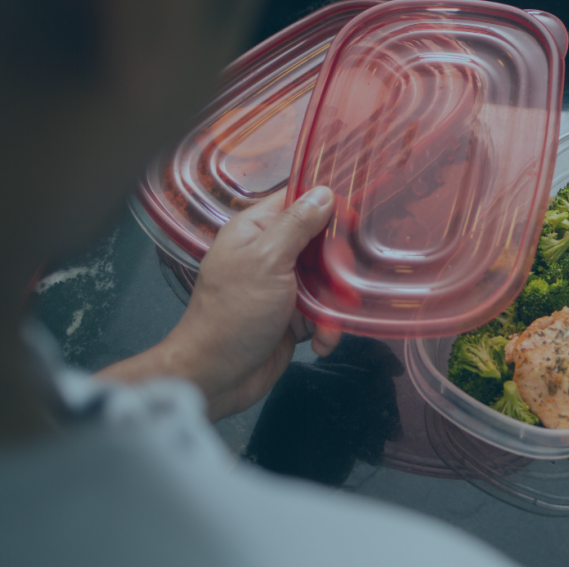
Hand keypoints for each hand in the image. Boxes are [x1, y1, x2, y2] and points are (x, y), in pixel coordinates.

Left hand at [98, 188, 337, 418]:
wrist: (217, 376)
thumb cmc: (234, 314)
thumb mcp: (267, 261)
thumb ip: (297, 225)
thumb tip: (324, 192)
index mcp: (256, 230)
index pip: (299, 202)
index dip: (328, 207)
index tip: (351, 222)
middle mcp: (271, 253)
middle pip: (322, 242)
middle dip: (338, 267)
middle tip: (340, 284)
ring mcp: (284, 286)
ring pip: (329, 279)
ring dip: (335, 304)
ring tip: (328, 323)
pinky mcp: (295, 316)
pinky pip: (325, 311)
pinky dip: (328, 326)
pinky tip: (321, 341)